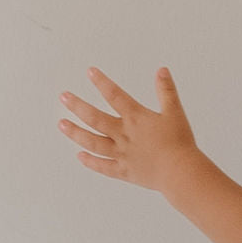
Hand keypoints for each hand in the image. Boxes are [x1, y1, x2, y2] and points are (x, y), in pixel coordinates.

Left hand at [57, 66, 198, 192]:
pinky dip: (90, 162)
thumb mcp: (175, 112)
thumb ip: (166, 90)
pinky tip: (80, 156)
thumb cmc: (179, 143)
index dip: (102, 82)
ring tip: (61, 124)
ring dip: (76, 133)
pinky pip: (103, 166)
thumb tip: (161, 71)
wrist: (179, 171)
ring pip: (93, 142)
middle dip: (77, 106)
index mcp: (136, 118)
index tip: (90, 72)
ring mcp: (122, 154)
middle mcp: (124, 135)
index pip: (115, 95)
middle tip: (64, 97)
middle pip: (95, 118)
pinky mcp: (124, 171)